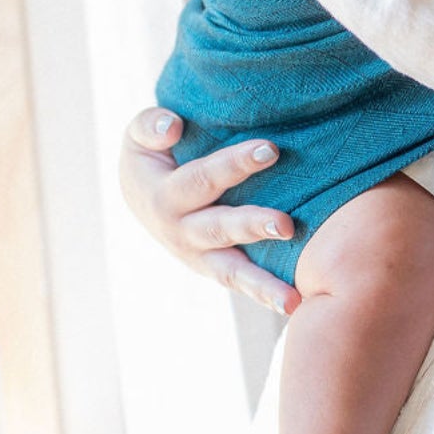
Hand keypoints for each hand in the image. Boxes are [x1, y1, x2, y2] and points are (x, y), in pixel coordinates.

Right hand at [118, 108, 300, 314]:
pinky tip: (294, 307)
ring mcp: (199, 256)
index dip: (234, 164)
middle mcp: (181, 233)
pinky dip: (264, 297)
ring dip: (261, 284)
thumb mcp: (139, 137)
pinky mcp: (215, 269)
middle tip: (286, 224)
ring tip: (291, 299)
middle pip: (219, 229)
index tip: (270, 149)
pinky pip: (240, 285)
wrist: (141, 196)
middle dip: (252, 226)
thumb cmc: (151, 155)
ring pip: (231, 272)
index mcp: (163, 197)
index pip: (202, 179)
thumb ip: (150, 127)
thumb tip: (173, 127)